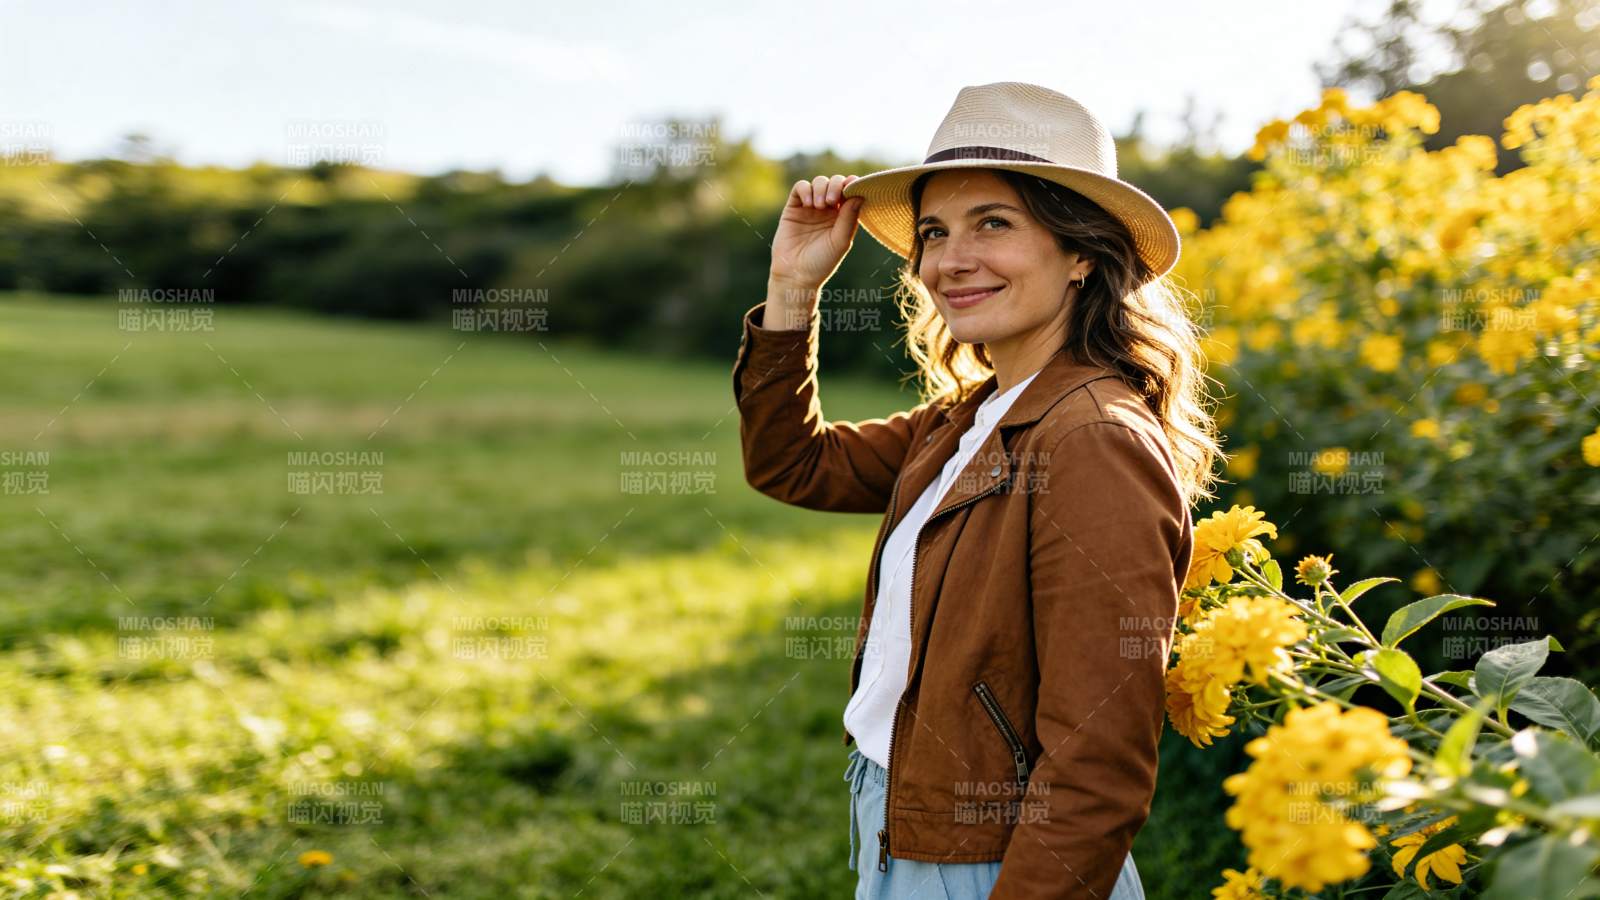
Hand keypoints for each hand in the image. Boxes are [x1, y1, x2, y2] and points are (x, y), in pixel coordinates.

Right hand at [769, 174, 863, 292]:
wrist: (795, 274)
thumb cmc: (821, 262)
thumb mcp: (840, 241)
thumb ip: (849, 218)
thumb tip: (859, 195)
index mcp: (843, 216)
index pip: (851, 192)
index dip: (852, 184)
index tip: (852, 186)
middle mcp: (828, 209)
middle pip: (835, 183)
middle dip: (835, 186)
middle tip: (832, 201)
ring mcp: (810, 207)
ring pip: (819, 182)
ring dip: (821, 188)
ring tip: (819, 206)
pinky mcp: (794, 207)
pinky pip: (801, 187)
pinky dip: (806, 189)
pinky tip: (808, 203)